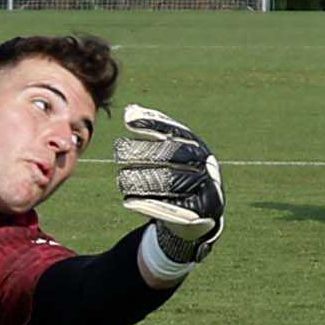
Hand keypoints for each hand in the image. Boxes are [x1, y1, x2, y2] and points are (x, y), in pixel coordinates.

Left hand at [114, 105, 223, 264]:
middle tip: (118, 153)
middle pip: (172, 155)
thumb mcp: (172, 150)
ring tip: (121, 179)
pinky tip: (129, 202)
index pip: (175, 131)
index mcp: (199, 147)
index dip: (152, 124)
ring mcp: (205, 189)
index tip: (128, 121)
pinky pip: (172, 209)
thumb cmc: (180, 173)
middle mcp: (206, 165)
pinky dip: (148, 205)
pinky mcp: (199, 214)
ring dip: (143, 180)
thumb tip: (130, 110)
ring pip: (171, 182)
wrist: (202, 212)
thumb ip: (154, 130)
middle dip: (144, 152)